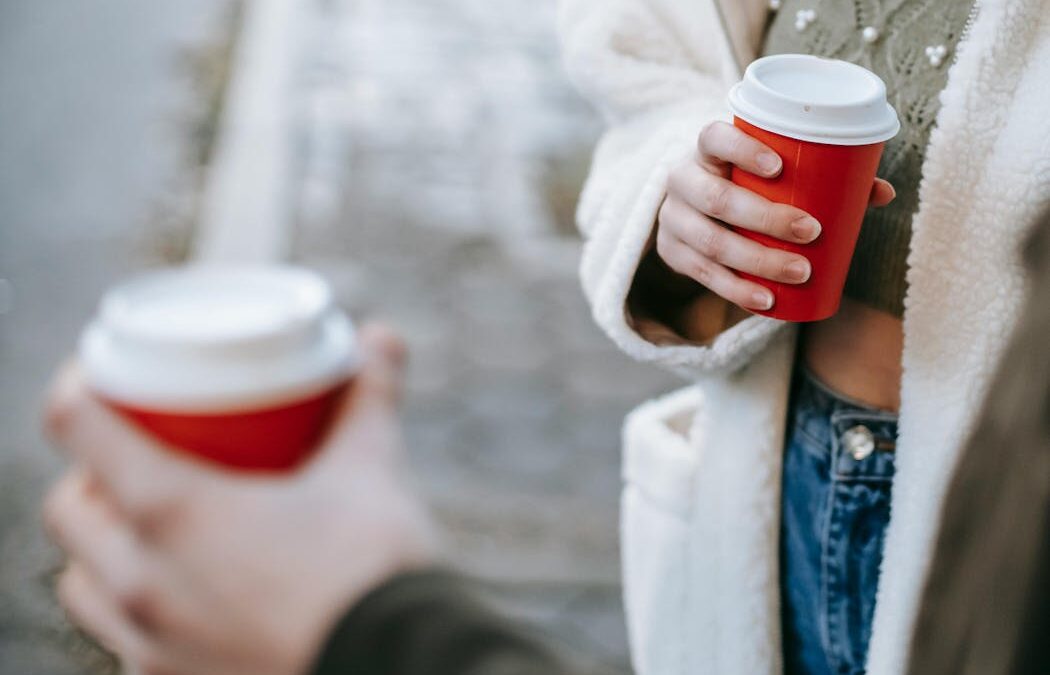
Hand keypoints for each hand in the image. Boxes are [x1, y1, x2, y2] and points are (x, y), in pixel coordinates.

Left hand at [42, 325, 434, 674]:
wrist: (403, 669)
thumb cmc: (376, 570)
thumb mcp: (370, 471)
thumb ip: (368, 398)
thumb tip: (381, 335)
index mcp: (172, 513)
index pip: (78, 425)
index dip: (81, 383)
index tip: (105, 371)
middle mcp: (142, 583)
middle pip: (68, 511)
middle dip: (91, 475)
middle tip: (142, 453)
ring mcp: (153, 646)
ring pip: (85, 585)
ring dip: (103, 546)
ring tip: (153, 527)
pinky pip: (128, 642)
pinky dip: (139, 608)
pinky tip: (188, 597)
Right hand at [657, 121, 895, 311]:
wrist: (690, 211)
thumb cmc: (743, 185)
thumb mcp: (766, 175)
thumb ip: (822, 177)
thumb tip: (882, 192)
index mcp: (706, 150)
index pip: (713, 138)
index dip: (742, 149)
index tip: (780, 167)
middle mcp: (682, 181)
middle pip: (716, 198)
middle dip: (766, 218)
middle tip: (812, 232)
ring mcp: (673, 219)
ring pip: (711, 243)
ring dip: (758, 261)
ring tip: (800, 272)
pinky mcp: (671, 253)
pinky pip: (704, 276)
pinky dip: (737, 290)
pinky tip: (766, 300)